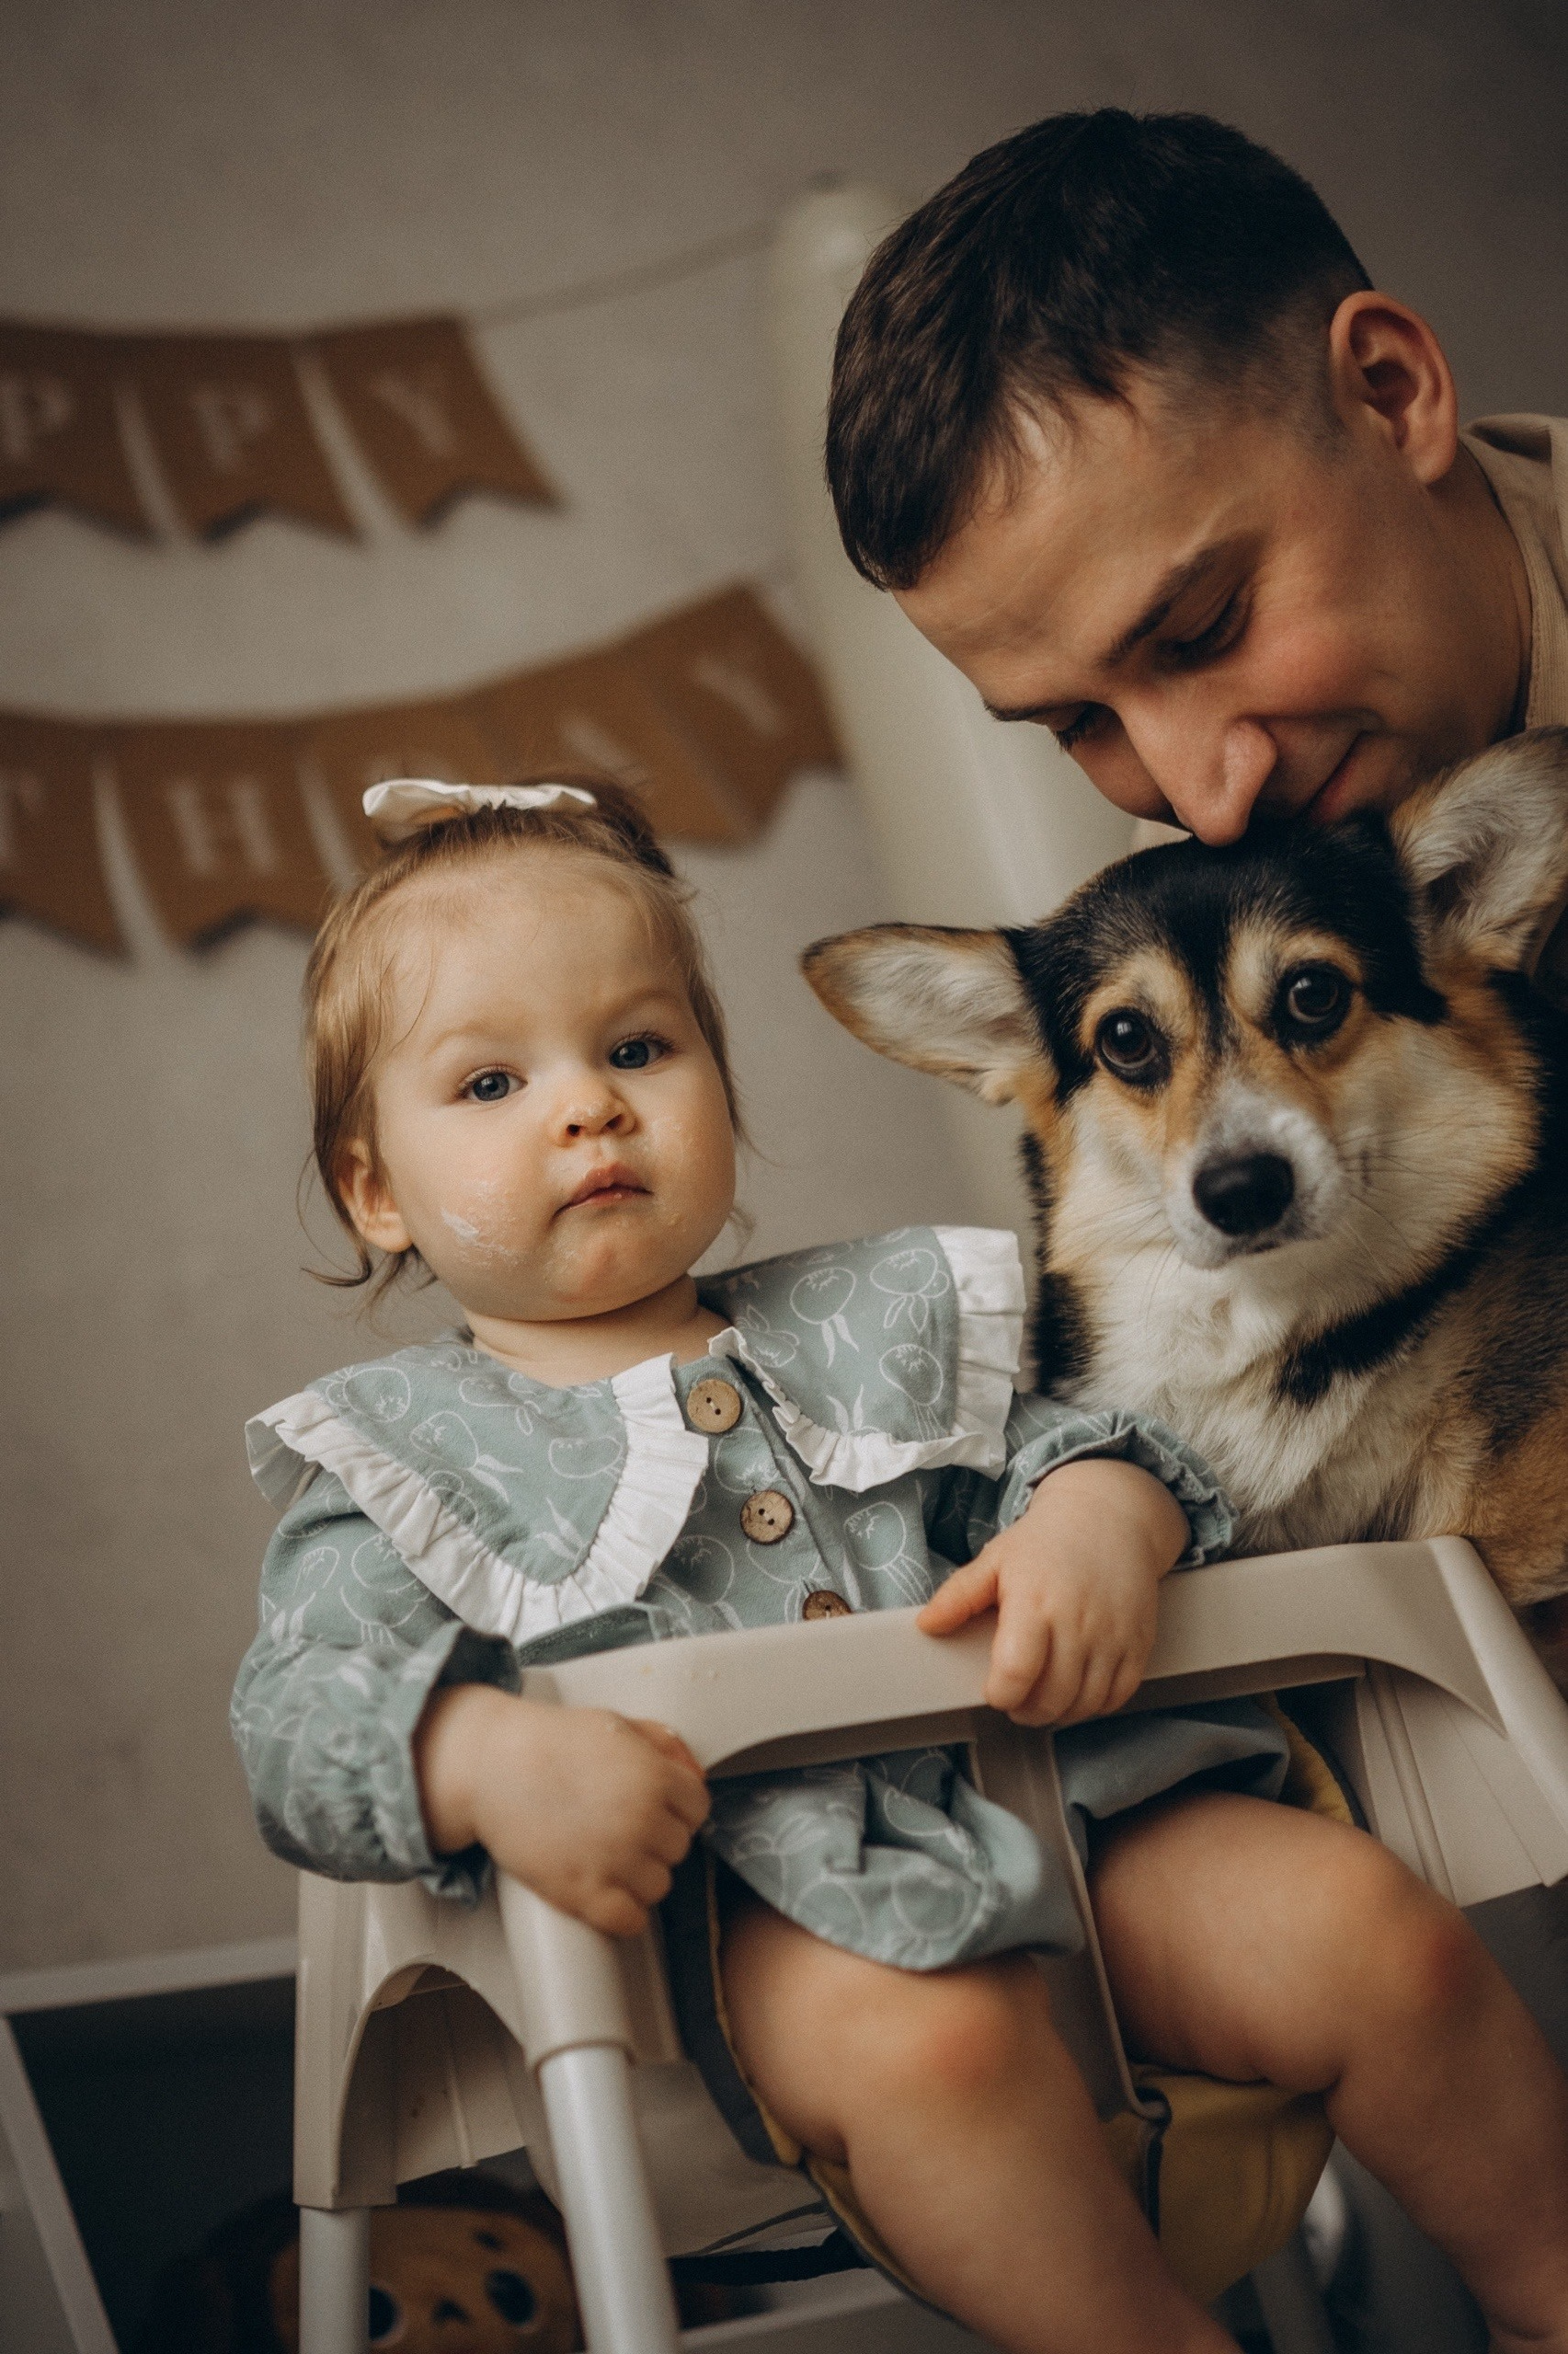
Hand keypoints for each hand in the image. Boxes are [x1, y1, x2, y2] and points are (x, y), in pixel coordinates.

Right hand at [414, 1685, 709, 1936]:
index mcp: (655, 1776)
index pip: (699, 1808)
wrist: (493, 1766)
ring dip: (638, 1876)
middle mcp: (642, 1819)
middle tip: (619, 1828)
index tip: (654, 1808)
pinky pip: (630, 1921)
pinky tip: (604, 1892)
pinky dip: (621, 1913)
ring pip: (658, 1886)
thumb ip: (664, 1745)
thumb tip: (697, 1774)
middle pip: (679, 1848)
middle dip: (655, 1839)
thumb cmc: (552, 1743)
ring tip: (607, 1856)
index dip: (676, 1808)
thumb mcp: (616, 1726)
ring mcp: (614, 1859)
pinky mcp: (583, 1892)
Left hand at [917, 1459, 1187, 1725]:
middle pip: (1052, 1697)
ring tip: (1044, 1699)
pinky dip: (1096, 1706)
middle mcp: (1077, 1623)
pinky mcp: (1139, 1642)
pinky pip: (1118, 1695)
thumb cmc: (1048, 1540)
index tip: (994, 1690)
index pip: (1016, 1672)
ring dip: (1060, 1713)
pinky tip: (1078, 1692)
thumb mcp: (996, 1559)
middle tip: (1017, 1700)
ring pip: (1085, 1703)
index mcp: (1034, 1602)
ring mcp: (1112, 1635)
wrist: (1110, 1517)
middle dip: (1027, 1711)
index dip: (1001, 1694)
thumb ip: (959, 1596)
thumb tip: (927, 1625)